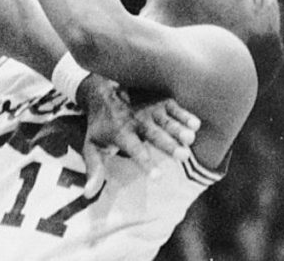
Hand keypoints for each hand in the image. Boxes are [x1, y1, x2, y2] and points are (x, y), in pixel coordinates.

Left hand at [77, 75, 199, 197]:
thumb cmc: (101, 126)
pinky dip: (184, 114)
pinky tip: (195, 124)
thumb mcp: (92, 146)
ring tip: (190, 139)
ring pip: (166, 120)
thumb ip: (94, 169)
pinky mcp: (159, 100)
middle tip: (183, 156)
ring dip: (178, 129)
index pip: (133, 149)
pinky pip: (173, 106)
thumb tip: (88, 194)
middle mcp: (137, 120)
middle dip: (168, 144)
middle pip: (154, 134)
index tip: (158, 177)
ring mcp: (149, 108)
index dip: (145, 163)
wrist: (102, 89)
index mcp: (121, 133)